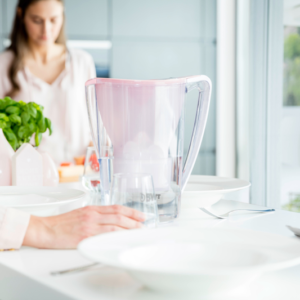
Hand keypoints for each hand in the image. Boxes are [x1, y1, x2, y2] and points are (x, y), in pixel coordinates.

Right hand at [23, 205, 144, 248]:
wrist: (46, 229)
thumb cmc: (62, 222)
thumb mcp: (82, 212)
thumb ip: (97, 214)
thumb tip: (112, 218)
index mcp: (92, 208)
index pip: (116, 208)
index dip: (131, 211)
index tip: (140, 215)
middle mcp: (93, 215)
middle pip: (119, 216)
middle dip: (134, 220)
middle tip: (143, 223)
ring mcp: (89, 226)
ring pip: (115, 226)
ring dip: (129, 229)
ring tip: (138, 232)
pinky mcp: (85, 237)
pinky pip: (104, 237)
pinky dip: (116, 237)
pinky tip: (123, 239)